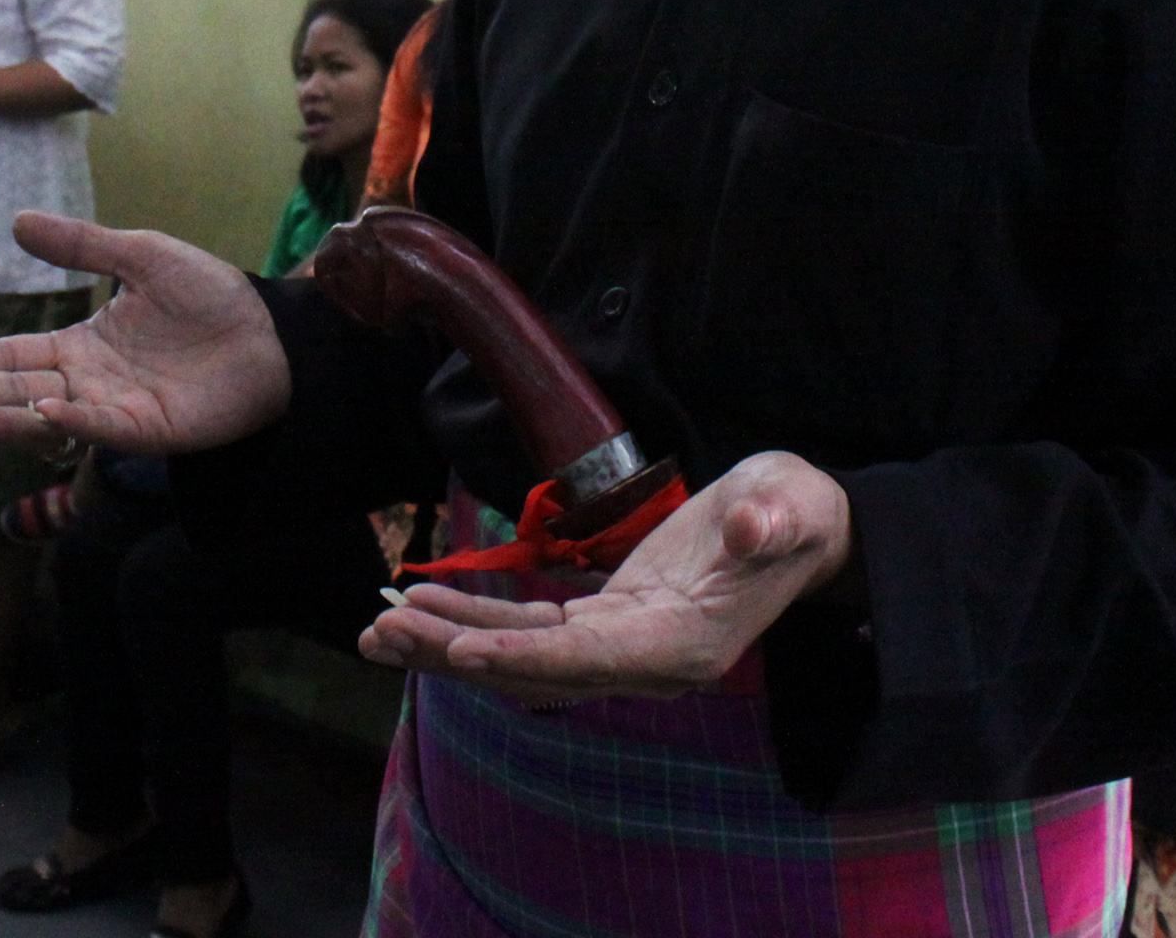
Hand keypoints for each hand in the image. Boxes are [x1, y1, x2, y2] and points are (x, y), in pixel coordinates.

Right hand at [0, 212, 291, 453]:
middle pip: (14, 389)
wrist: (271, 331)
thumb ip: (80, 246)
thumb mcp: (140, 256)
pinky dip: (74, 419)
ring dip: (0, 414)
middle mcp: (88, 384)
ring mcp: (115, 411)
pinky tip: (44, 408)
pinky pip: (103, 426)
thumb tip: (16, 221)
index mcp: (81, 347)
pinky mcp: (150, 430)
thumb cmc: (210, 296)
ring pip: (45, 416)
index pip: (10, 357)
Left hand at [360, 451, 852, 703]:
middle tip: (384, 633)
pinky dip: (472, 620)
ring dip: (448, 641)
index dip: (524, 657)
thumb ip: (774, 523)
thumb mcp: (793, 506)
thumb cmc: (796, 512)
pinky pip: (526, 629)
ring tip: (378, 626)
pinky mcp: (603, 622)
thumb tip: (749, 530)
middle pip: (537, 669)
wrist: (798, 524)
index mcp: (684, 646)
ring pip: (519, 656)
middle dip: (458, 654)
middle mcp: (644, 662)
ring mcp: (620, 647)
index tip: (461, 650)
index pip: (592, 661)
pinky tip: (421, 606)